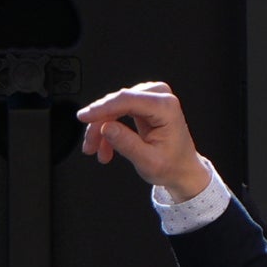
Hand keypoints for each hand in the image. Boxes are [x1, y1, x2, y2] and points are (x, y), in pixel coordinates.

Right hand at [75, 83, 210, 202]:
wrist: (182, 169)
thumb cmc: (172, 165)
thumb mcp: (147, 161)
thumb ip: (126, 143)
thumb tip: (106, 127)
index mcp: (166, 107)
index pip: (127, 99)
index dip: (102, 108)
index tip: (84, 117)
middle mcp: (160, 97)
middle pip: (118, 102)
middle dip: (100, 125)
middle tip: (89, 146)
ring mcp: (151, 98)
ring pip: (114, 107)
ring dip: (102, 129)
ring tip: (99, 151)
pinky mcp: (143, 104)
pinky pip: (118, 111)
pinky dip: (109, 128)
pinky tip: (106, 147)